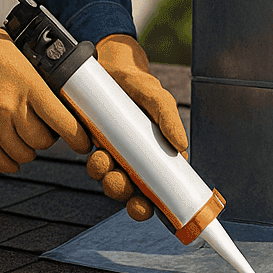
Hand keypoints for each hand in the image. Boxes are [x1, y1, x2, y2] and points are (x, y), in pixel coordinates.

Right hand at [0, 14, 89, 173]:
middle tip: (44, 129)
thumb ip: (38, 74)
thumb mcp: (18, 53)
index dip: (78, 137)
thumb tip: (60, 85)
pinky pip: (1, 162)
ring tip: (25, 138)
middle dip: (48, 138)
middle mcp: (13, 108)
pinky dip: (10, 162)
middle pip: (44, 141)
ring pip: (24, 154)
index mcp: (29, 86)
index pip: (63, 121)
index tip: (83, 142)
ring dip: (29, 149)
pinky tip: (11, 153)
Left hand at [84, 34, 186, 220]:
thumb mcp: (155, 97)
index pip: (158, 188)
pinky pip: (94, 164)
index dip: (154, 205)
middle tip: (122, 183)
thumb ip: (168, 117)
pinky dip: (95, 166)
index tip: (149, 209)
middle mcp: (133, 157)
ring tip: (104, 161)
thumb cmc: (136, 82)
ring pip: (111, 180)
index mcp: (153, 153)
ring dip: (108, 179)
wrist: (106, 63)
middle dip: (126, 195)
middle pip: (132, 191)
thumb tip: (181, 146)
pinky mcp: (91, 144)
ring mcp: (112, 152)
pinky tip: (94, 153)